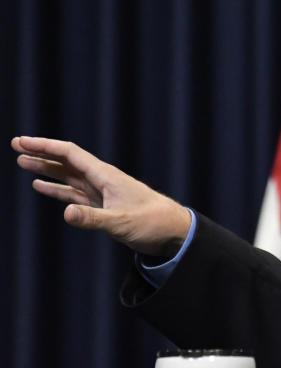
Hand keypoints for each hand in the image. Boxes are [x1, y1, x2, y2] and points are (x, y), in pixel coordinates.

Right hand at [13, 136, 192, 256]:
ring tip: (22, 162)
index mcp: (106, 176)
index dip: (46, 146)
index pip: (71, 154)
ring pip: (67, 176)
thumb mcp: (120, 222)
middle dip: (41, 153)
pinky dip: (56, 189)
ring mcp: (101, 192)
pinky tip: (40, 186)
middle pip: (66, 161)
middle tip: (16, 145)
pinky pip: (73, 194)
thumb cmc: (152, 223)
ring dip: (45, 169)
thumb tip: (65, 213)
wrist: (172, 231)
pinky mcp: (102, 205)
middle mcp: (101, 179)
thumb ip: (92, 219)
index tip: (23, 142)